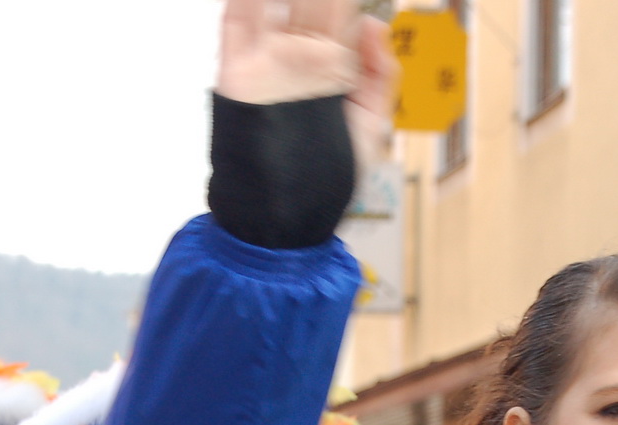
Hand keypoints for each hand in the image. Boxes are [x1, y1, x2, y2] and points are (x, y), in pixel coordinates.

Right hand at [217, 0, 395, 175]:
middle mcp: (300, 57)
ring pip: (272, 5)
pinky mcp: (238, 72)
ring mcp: (268, 61)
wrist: (291, 210)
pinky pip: (236, 24)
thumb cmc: (331, 171)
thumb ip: (381, 75)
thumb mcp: (371, 124)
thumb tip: (374, 24)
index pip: (340, 13)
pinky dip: (243, 2)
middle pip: (309, 4)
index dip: (346, 2)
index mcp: (333, 64)